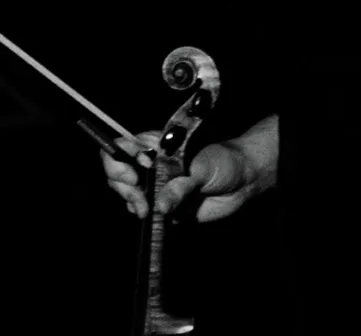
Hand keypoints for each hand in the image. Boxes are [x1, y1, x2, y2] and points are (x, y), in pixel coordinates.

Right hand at [101, 131, 258, 222]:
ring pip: (127, 192)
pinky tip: (152, 215)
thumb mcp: (202, 169)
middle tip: (140, 198)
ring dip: (131, 202)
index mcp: (155, 145)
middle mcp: (151, 163)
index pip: (122, 145)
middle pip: (117, 171)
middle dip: (123, 186)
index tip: (132, 175)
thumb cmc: (223, 162)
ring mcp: (156, 184)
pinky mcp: (164, 205)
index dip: (118, 159)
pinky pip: (142, 210)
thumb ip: (181, 186)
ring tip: (147, 210)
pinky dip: (142, 214)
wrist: (243, 181)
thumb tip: (161, 206)